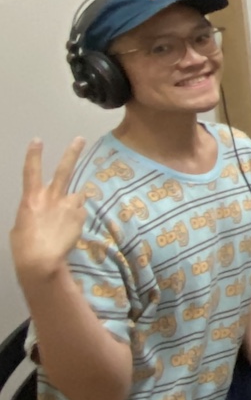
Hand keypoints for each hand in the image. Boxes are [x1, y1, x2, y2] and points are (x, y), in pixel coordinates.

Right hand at [10, 139, 87, 285]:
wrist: (42, 260)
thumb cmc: (24, 246)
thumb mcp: (21, 225)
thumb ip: (33, 212)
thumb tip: (41, 211)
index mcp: (31, 199)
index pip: (30, 171)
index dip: (34, 155)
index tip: (38, 140)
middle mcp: (51, 197)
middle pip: (64, 170)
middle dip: (72, 153)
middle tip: (79, 139)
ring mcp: (68, 205)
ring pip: (77, 195)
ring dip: (74, 201)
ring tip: (67, 217)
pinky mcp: (80, 216)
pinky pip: (80, 212)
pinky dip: (76, 217)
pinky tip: (70, 229)